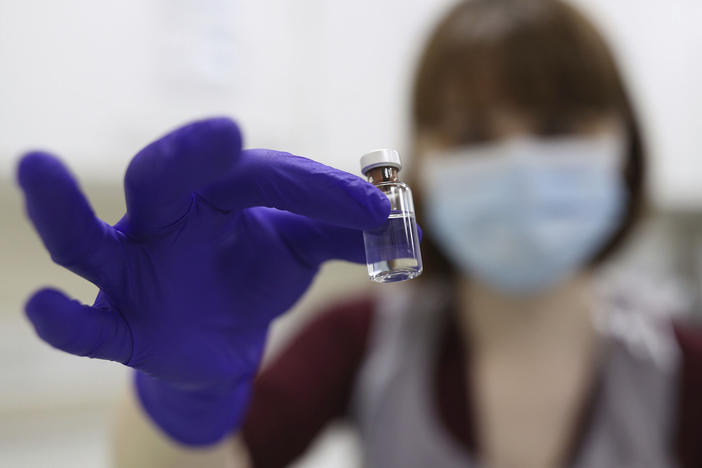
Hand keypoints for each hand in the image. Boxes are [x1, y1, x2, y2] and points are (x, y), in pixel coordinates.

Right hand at [17, 117, 389, 443]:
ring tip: (34, 167)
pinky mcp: (122, 328)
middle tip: (223, 134)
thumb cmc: (253, 279)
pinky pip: (87, 327)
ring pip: (87, 240)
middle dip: (186, 156)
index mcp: (211, 194)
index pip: (258, 176)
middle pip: (161, 178)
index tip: (374, 212)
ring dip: (60, 209)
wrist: (222, 343)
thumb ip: (341, 234)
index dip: (316, 191)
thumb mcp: (300, 252)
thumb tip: (393, 224)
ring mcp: (132, 274)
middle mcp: (162, 222)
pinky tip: (41, 308)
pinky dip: (64, 320)